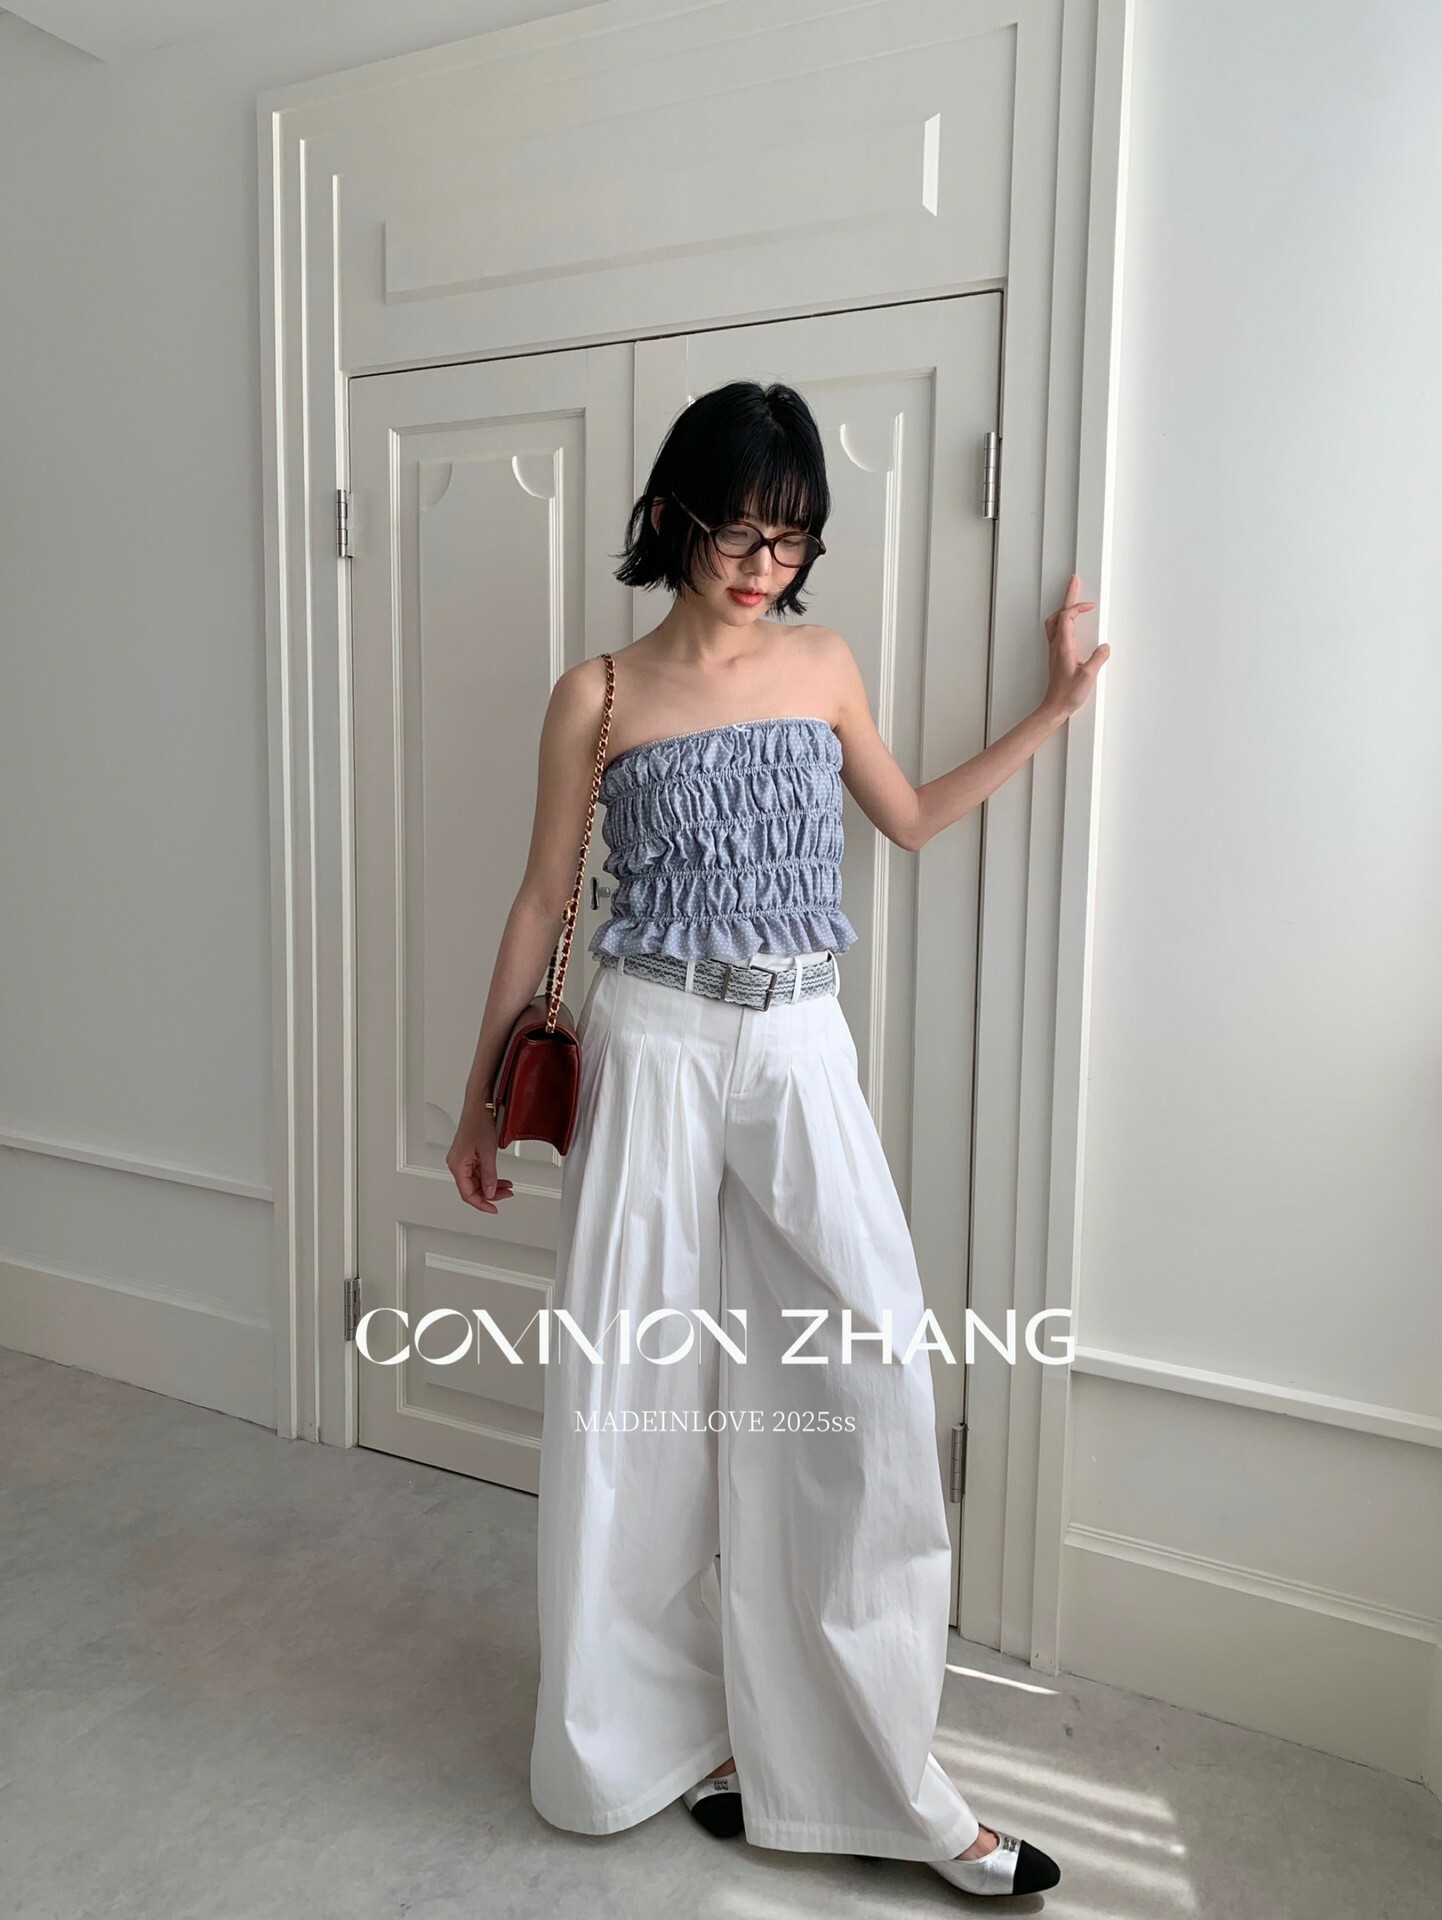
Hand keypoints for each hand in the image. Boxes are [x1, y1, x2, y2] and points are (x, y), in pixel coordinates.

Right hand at [447, 1107, 514, 1214]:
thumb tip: (489, 1192)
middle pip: (472, 1188)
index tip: (493, 1209)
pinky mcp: (469, 1154)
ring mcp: (463, 1159)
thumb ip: (489, 1175)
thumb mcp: (488, 1153)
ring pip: (477, 1181)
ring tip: (507, 1187)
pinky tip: (500, 1179)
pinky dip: (490, 1176)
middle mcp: (458, 1163)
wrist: (480, 1104)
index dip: (481, 1204)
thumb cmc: (479, 1122)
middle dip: (490, 1194)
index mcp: (458, 1165)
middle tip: (506, 1195)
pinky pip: (478, 1171)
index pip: (467, 1193)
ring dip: (492, 1185)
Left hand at [1041, 572, 1108, 719]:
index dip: (1078, 606)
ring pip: (1055, 621)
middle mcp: (1057, 645)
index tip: (1090, 605)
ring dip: (1064, 608)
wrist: (1053, 708)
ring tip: (1073, 598)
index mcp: (1063, 646)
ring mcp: (1055, 650)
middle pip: (1059, 614)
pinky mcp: (1057, 656)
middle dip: (1068, 596)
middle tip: (1074, 581)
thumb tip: (1105, 646)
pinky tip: (1070, 623)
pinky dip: (1064, 620)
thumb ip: (1098, 659)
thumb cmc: (1067, 695)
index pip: (1067, 617)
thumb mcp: (1088, 676)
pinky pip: (1058, 631)